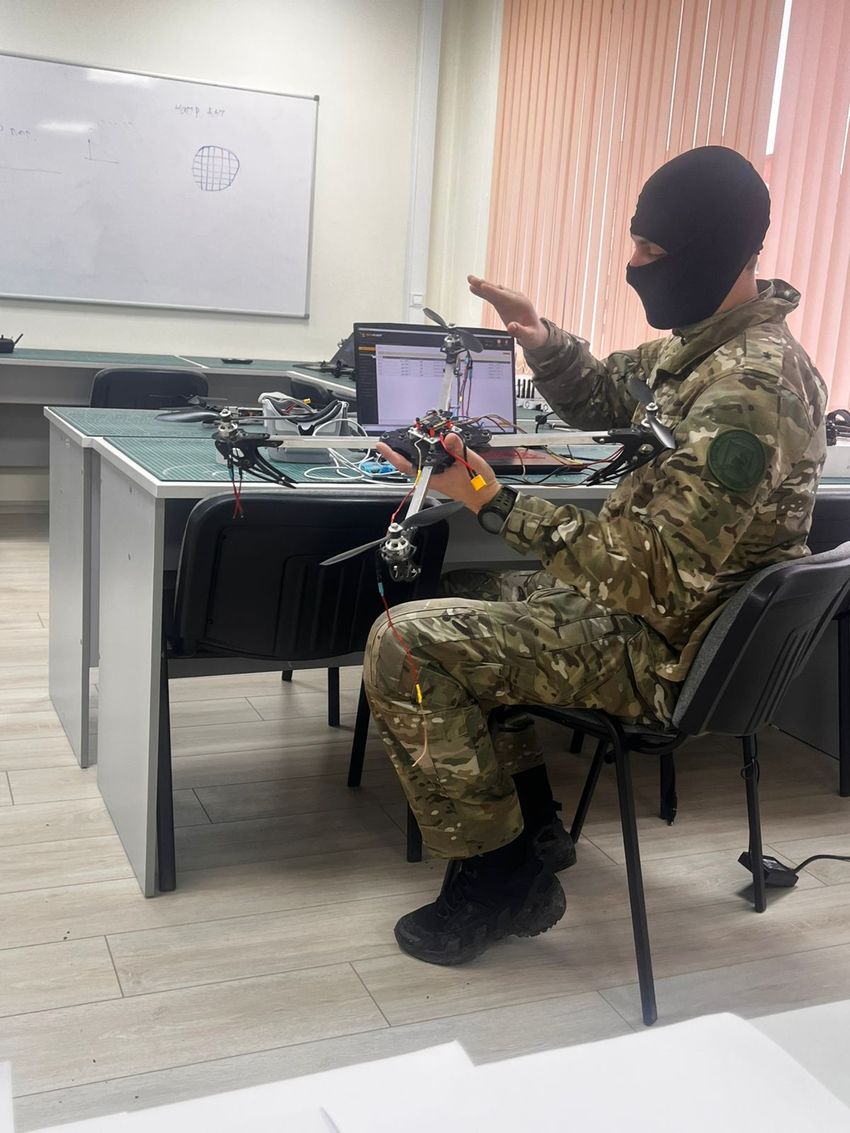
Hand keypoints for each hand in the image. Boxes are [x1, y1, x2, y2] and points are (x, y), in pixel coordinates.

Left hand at [376, 432, 502, 513]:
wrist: (486, 496)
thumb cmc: (478, 486)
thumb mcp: (470, 463)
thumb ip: (458, 449)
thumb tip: (448, 437)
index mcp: (433, 477)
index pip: (406, 466)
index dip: (392, 456)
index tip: (382, 446)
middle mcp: (431, 476)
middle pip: (410, 461)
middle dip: (401, 448)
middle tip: (395, 434)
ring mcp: (436, 474)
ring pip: (420, 459)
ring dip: (415, 447)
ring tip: (411, 433)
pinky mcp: (442, 471)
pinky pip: (430, 459)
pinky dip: (428, 449)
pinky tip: (429, 441)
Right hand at [467, 275, 548, 349]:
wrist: (536, 333)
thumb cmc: (533, 335)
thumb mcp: (529, 336)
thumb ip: (520, 332)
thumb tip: (511, 327)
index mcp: (522, 304)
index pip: (505, 296)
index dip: (493, 291)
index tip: (483, 286)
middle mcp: (515, 299)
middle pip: (497, 290)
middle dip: (484, 285)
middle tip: (472, 279)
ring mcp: (509, 300)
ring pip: (493, 291)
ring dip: (481, 286)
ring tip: (470, 280)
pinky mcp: (504, 303)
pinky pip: (492, 296)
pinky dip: (483, 292)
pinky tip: (473, 288)